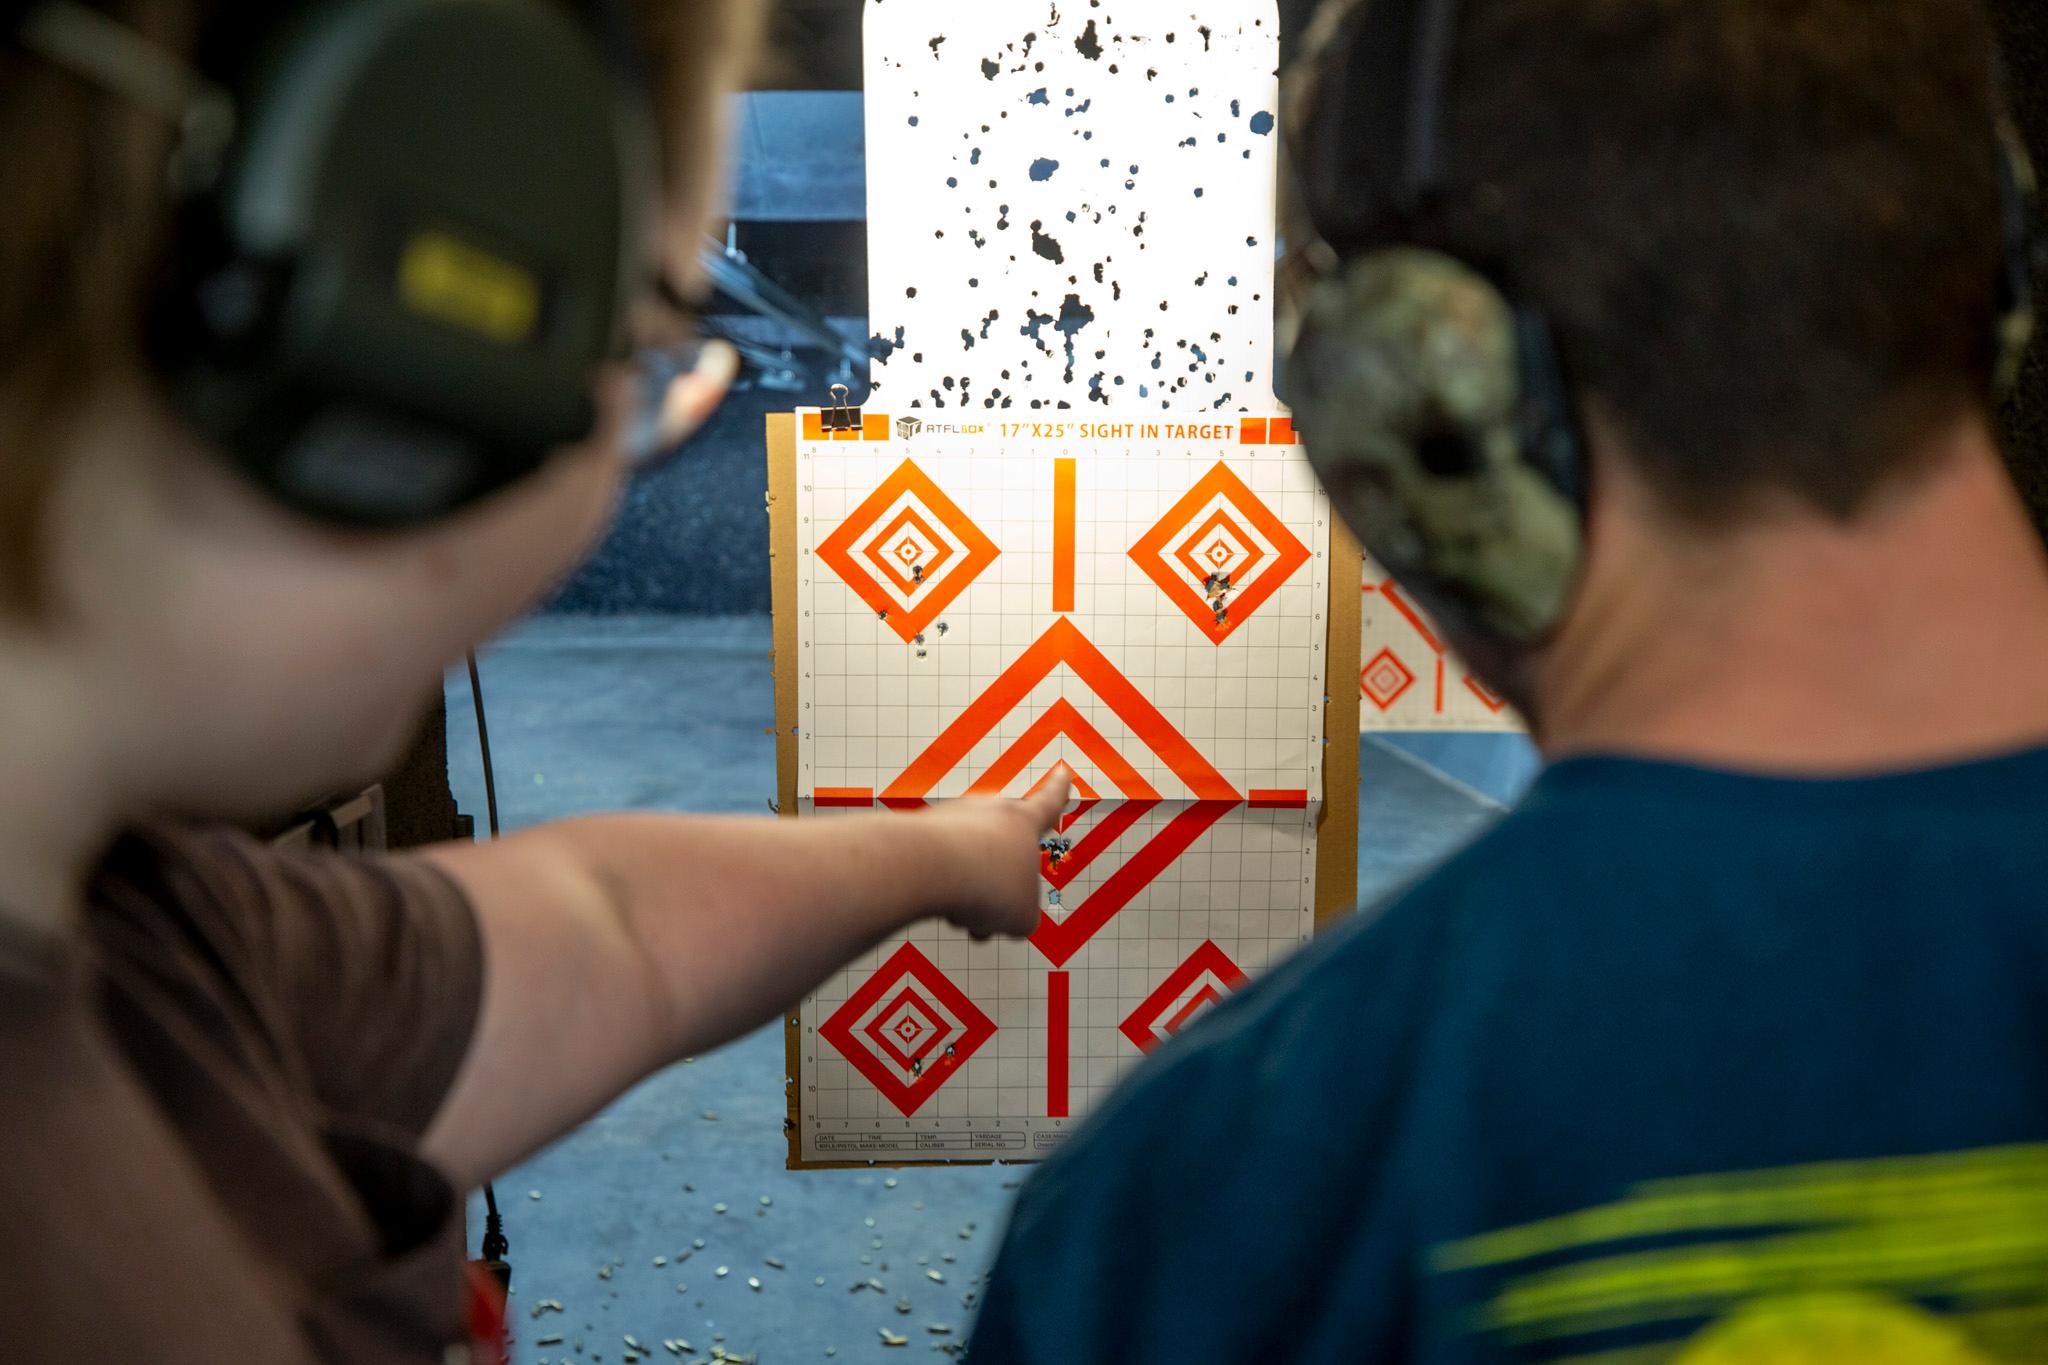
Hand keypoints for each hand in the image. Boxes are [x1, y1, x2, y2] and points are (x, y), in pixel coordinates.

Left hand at [921, 778, 1069, 938]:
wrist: (927, 869)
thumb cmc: (982, 884)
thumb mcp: (1023, 914)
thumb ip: (1022, 912)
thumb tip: (1003, 915)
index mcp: (1022, 823)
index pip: (1048, 803)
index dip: (1058, 790)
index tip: (1062, 772)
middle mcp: (987, 813)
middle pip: (1001, 854)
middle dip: (998, 887)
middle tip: (994, 913)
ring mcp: (952, 820)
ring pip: (968, 866)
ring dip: (968, 894)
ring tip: (964, 914)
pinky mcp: (921, 833)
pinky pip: (938, 866)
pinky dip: (941, 889)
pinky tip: (938, 905)